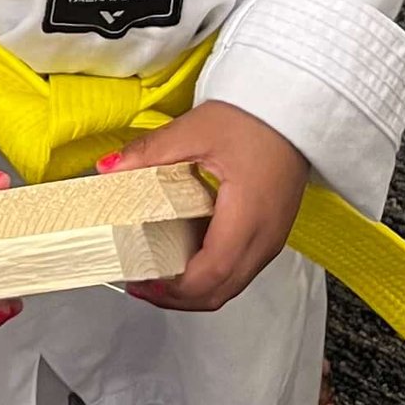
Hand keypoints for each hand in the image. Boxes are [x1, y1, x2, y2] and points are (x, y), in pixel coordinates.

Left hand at [98, 101, 307, 312]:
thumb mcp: (196, 129)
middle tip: (142, 284)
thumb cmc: (254, 116)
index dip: (172, 289)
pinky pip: (240, 267)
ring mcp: (272, 238)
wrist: (295, 107)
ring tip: (159, 271)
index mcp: (247, 218)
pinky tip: (187, 252)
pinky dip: (211, 272)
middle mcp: (265, 239)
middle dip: (178, 297)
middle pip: (220, 291)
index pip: (209, 276)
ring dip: (195, 287)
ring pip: (232, 284)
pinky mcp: (272, 230)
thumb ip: (151, 152)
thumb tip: (109, 168)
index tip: (139, 281)